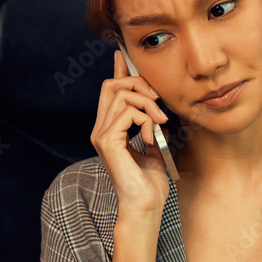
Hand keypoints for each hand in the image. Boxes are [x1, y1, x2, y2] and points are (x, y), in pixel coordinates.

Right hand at [91, 50, 170, 216]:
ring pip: (121, 94)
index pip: (109, 90)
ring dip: (148, 104)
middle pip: (112, 84)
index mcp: (109, 129)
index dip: (118, 70)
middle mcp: (100, 129)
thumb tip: (156, 105)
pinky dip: (146, 120)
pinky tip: (152, 138)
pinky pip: (127, 112)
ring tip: (160, 123)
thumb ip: (151, 124)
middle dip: (139, 84)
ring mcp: (101, 135)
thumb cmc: (150, 183)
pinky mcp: (108, 141)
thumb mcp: (154, 145)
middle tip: (159, 102)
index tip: (123, 55)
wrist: (145, 206)